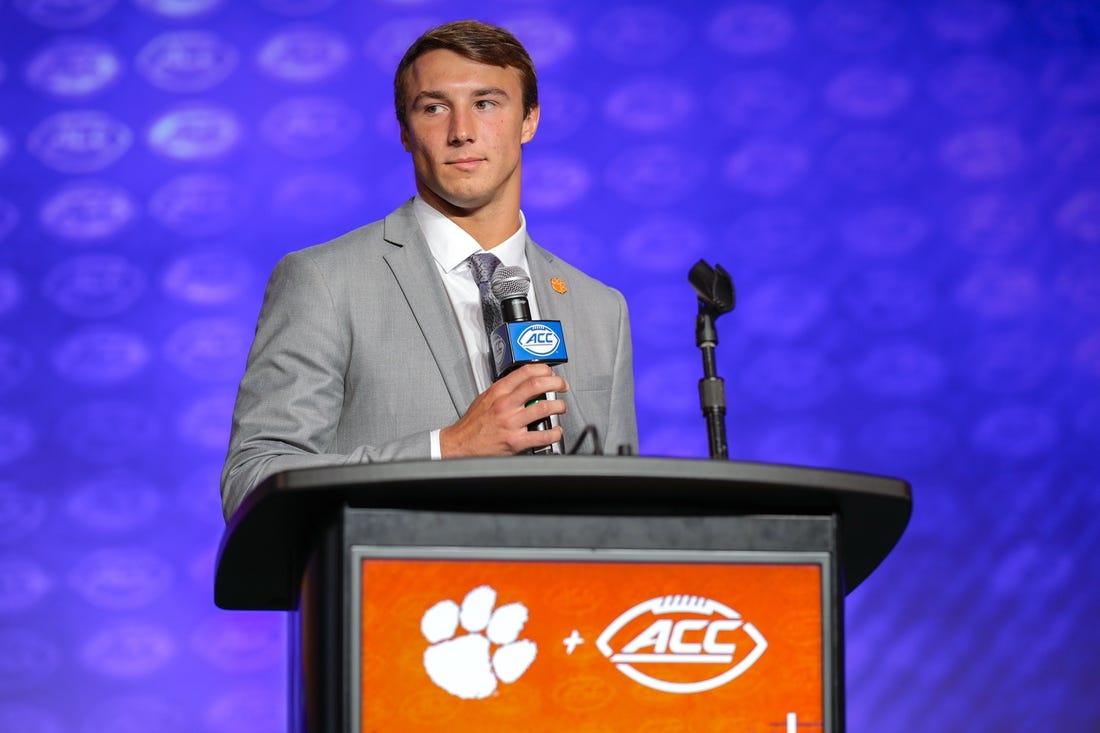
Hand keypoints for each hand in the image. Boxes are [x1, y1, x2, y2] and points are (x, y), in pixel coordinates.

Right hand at [440, 364, 567, 456]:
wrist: (460, 444)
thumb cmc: (472, 424)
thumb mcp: (484, 398)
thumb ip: (503, 390)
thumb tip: (522, 383)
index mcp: (498, 392)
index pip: (525, 372)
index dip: (544, 369)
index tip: (551, 373)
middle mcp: (505, 405)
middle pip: (537, 385)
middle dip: (556, 383)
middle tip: (562, 386)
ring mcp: (511, 422)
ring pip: (544, 408)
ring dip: (559, 406)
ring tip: (561, 407)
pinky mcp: (515, 441)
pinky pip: (542, 435)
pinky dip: (554, 433)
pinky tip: (556, 431)